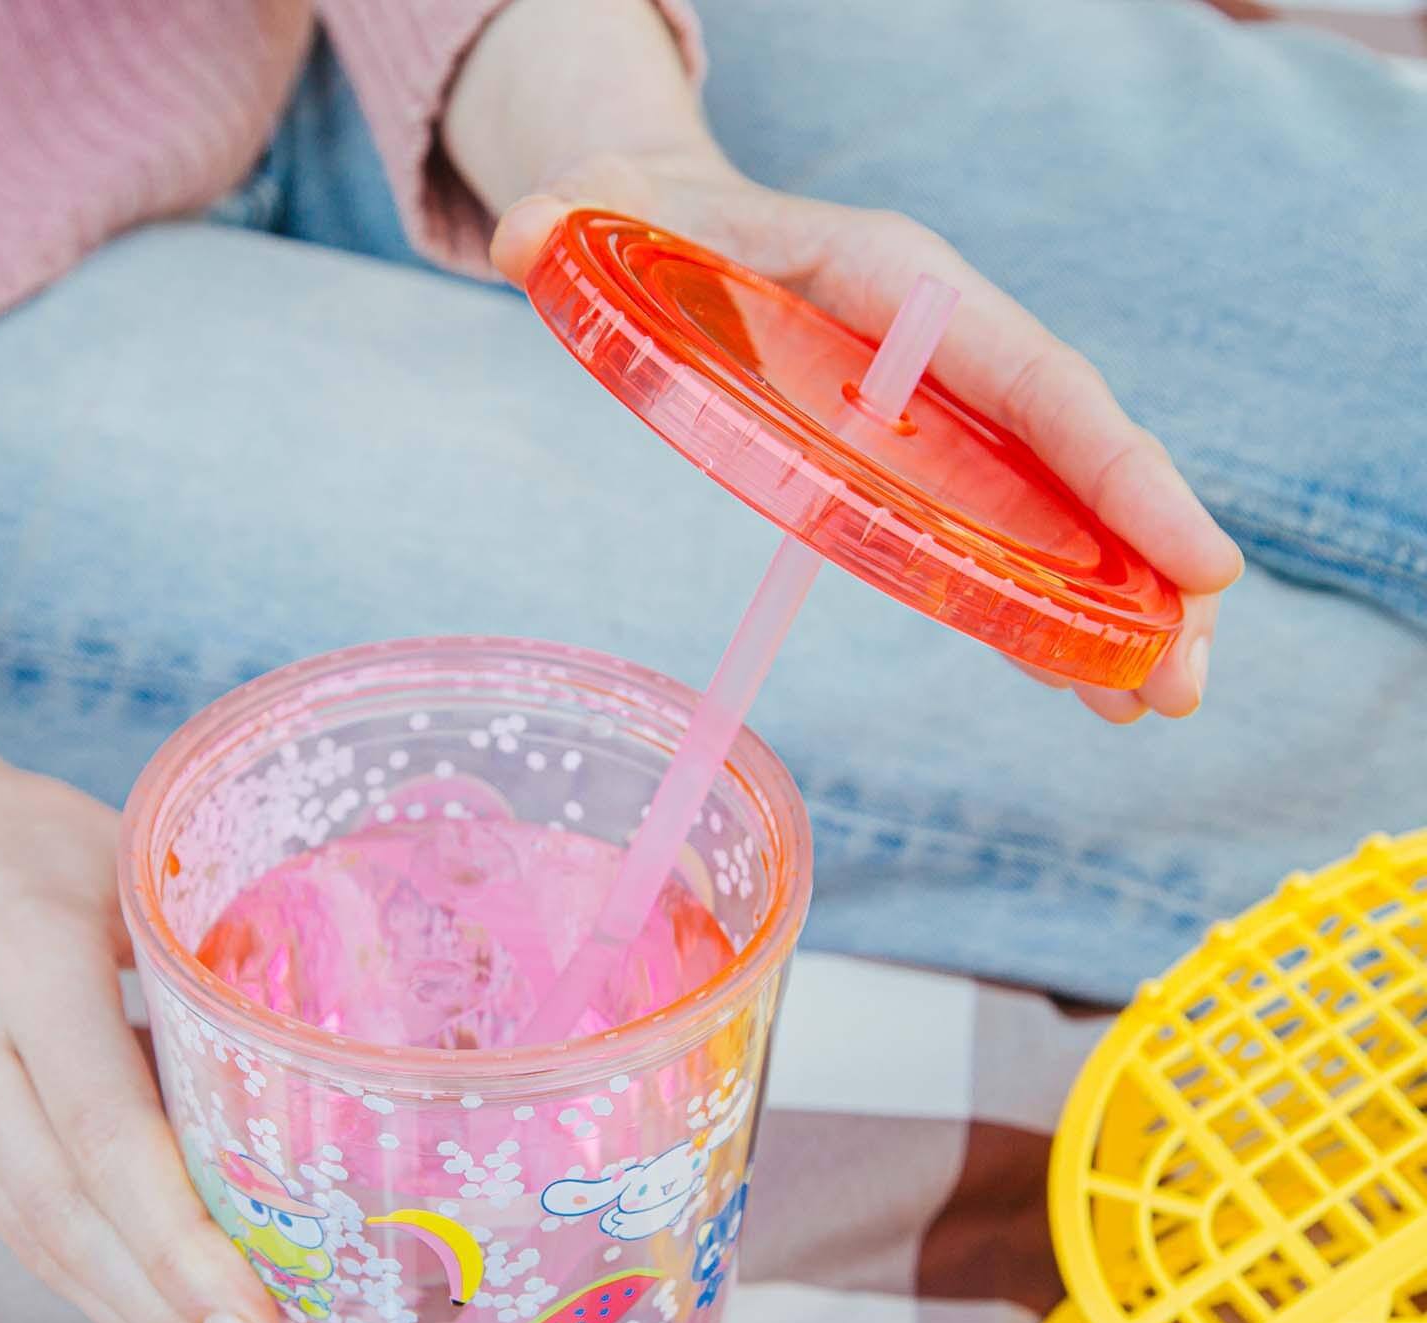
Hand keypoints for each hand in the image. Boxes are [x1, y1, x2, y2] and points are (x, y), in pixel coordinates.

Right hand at [0, 577, 318, 1322]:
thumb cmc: (20, 832)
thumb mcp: (125, 857)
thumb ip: (203, 954)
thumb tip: (322, 1071)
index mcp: (18, 962)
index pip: (102, 1131)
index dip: (181, 1241)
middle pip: (69, 1221)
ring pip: (41, 1243)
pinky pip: (24, 1226)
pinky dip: (103, 1292)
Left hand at [446, 0, 1241, 723]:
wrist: (661, 221)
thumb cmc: (650, 226)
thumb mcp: (611, 219)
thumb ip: (568, 228)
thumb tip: (524, 238)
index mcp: (897, 284)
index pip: (1030, 376)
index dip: (1115, 470)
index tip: (1195, 559)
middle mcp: (944, 352)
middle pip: (1072, 460)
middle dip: (1141, 568)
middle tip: (1181, 687)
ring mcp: (937, 415)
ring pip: (1052, 511)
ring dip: (1108, 609)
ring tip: (1153, 706)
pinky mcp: (913, 466)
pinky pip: (998, 541)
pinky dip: (1040, 611)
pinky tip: (1081, 683)